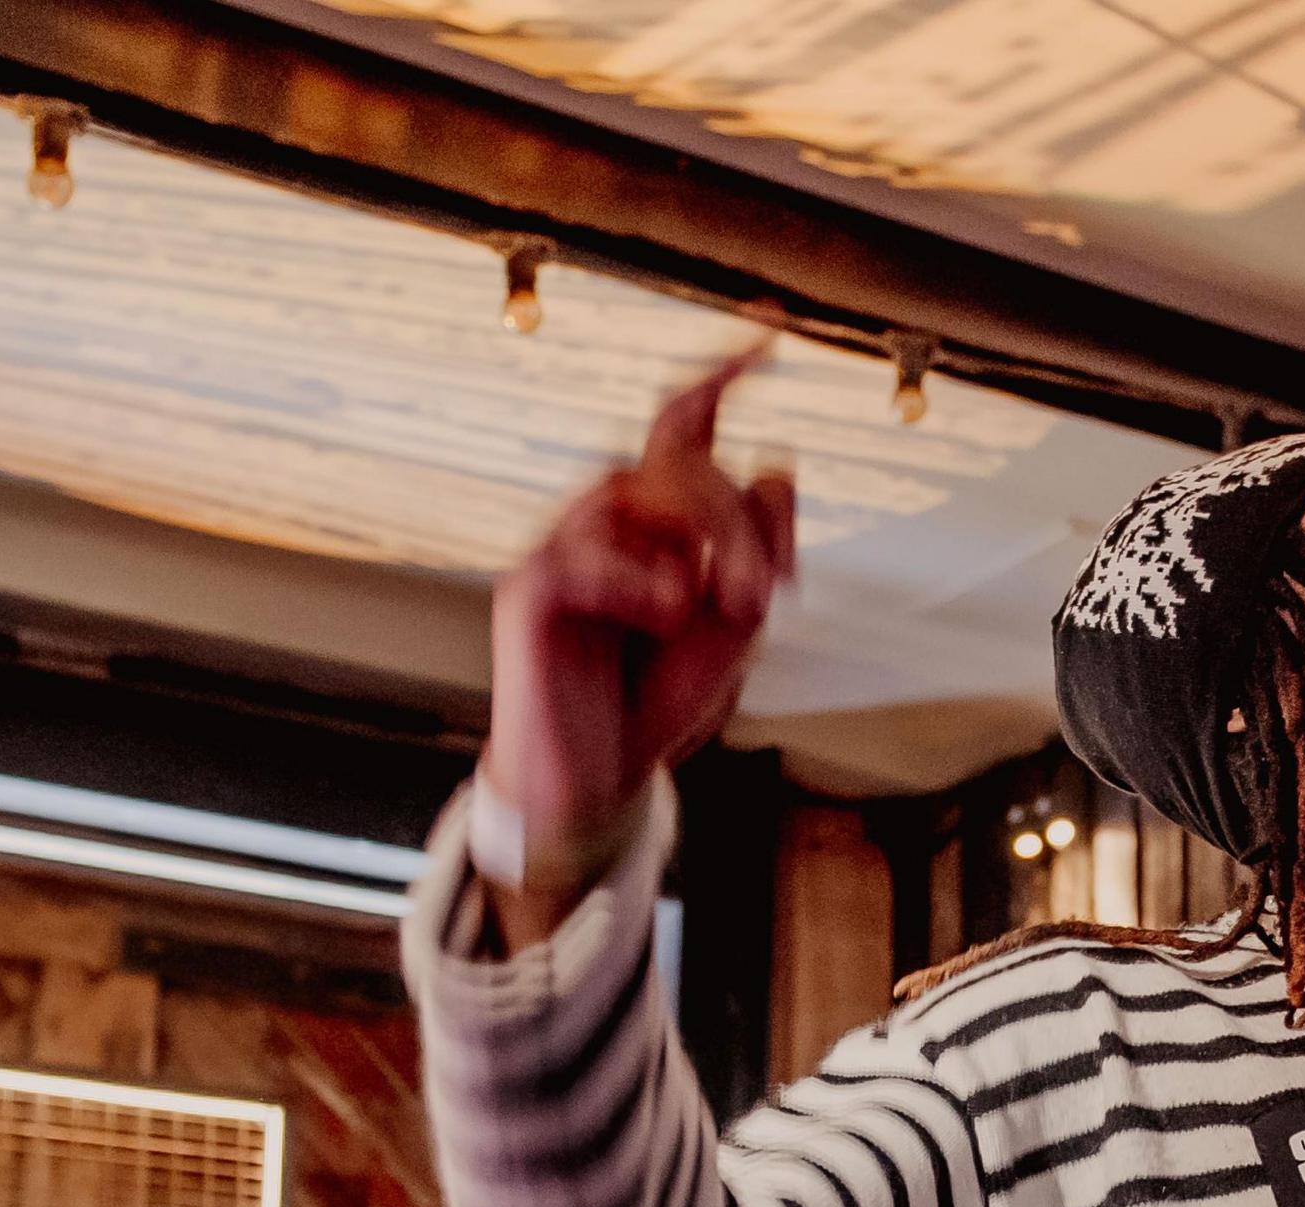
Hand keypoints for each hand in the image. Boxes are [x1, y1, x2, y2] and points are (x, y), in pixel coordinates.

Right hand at [481, 345, 798, 939]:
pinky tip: (665, 609)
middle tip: (767, 593)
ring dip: (699, 544)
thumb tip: (776, 467)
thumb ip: (761, 549)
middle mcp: (607, 515)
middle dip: (736, 518)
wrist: (607, 778)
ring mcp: (563, 545)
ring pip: (638, 494)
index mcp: (658, 517)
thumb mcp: (738, 625)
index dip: (721, 374)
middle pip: (680, 460)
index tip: (771, 330)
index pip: (685, 426)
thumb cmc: (660, 695)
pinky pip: (584, 553)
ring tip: (722, 606)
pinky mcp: (529, 589)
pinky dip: (637, 578)